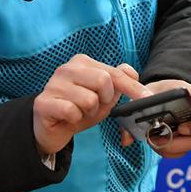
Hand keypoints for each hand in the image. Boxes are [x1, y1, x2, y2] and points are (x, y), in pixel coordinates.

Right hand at [33, 54, 150, 154]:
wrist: (51, 129)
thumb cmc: (79, 109)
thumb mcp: (104, 97)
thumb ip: (119, 83)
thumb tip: (131, 72)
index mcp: (82, 63)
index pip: (115, 73)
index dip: (133, 88)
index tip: (147, 98)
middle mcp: (67, 69)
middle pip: (103, 81)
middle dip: (105, 100)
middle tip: (94, 107)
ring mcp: (53, 84)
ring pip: (89, 99)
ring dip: (89, 112)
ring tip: (79, 112)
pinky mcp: (43, 102)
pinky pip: (72, 111)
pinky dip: (75, 119)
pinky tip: (67, 118)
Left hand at [120, 79, 190, 157]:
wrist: (158, 96)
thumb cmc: (155, 93)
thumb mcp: (145, 93)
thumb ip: (135, 108)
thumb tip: (127, 139)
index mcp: (190, 95)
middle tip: (178, 129)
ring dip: (175, 144)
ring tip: (159, 138)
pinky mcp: (183, 142)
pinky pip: (181, 153)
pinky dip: (169, 151)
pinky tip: (159, 143)